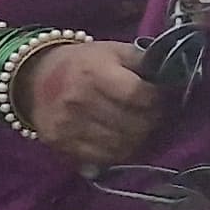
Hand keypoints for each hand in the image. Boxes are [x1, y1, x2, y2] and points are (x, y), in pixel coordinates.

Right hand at [28, 39, 167, 165]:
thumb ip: (144, 62)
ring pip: (121, 145)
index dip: (157, 100)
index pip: (138, 95)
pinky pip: (103, 158)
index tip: (160, 98)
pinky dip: (119, 152)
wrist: (36, 77)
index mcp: (95, 73)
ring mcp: (69, 125)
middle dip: (152, 121)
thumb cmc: (85, 62)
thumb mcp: (115, 51)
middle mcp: (79, 100)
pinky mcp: (61, 144)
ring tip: (140, 128)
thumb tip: (173, 77)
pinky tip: (122, 140)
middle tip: (154, 116)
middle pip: (133, 124)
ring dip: (138, 139)